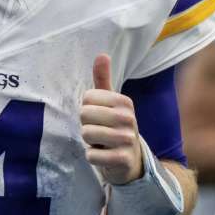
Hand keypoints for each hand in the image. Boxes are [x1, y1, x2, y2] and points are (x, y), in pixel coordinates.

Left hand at [81, 54, 143, 184]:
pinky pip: (91, 155)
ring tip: (102, 143)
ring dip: (89, 141)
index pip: (87, 98)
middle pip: (84, 115)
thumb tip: (102, 54)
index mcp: (125, 102)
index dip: (87, 109)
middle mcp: (129, 119)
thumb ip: (103, 79)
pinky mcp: (122, 159)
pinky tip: (104, 156)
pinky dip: (93, 157)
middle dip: (86, 125)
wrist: (130, 160)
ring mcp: (127, 140)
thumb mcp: (110, 103)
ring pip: (86, 134)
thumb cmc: (115, 126)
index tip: (100, 117)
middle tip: (100, 131)